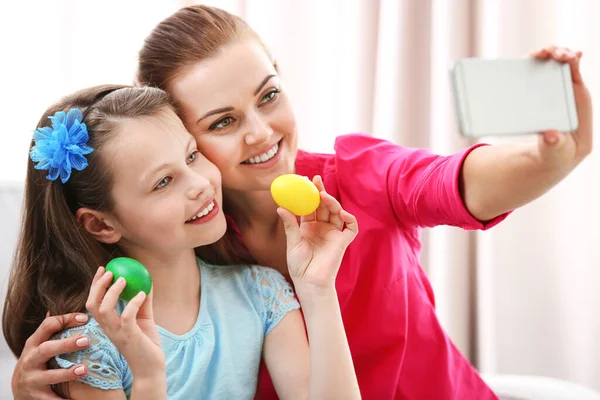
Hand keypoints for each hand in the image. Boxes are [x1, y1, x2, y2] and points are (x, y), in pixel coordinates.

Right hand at [12, 313, 88, 399]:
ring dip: (67, 373)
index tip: (85, 318)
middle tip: (85, 340)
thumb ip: (51, 329)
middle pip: (46, 349)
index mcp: (34, 343)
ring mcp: (32, 378)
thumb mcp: (39, 343)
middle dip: (65, 345)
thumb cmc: (37, 360)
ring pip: (49, 375)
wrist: (20, 388)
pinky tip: (76, 399)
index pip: (48, 326)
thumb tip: (64, 309)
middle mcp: (31, 359)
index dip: (66, 320)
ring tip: (84, 370)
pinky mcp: (36, 396)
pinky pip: (51, 399)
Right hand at [86, 267, 164, 379]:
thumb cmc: (147, 344)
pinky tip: (142, 294)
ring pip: (104, 310)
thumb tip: (146, 282)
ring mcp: (116, 333)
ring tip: (124, 279)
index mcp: (108, 323)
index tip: (103, 269)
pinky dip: (133, 302)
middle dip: (97, 286)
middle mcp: (108, 328)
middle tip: (109, 271)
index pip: (94, 302)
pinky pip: (127, 316)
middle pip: (92, 304)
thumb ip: (143, 303)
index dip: (95, 285)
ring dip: (112, 292)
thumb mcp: (145, 319)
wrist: (151, 368)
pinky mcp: (128, 337)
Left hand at [277, 175, 357, 292]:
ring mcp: (333, 233)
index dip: (308, 194)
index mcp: (308, 227)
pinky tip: (342, 213)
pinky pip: (350, 228)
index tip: (303, 181)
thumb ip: (290, 225)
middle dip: (320, 192)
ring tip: (323, 196)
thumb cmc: (299, 266)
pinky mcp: (342, 241)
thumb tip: (280, 207)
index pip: (309, 206)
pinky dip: (349, 219)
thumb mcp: (292, 243)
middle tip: (315, 180)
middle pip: (323, 205)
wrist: (309, 283)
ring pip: (336, 212)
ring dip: (332, 202)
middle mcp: (322, 227)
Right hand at [531, 46, 592, 168]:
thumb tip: (550, 134)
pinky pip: (536, 77)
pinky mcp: (541, 96)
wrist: (550, 157)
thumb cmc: (557, 154)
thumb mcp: (556, 152)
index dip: (571, 62)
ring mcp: (554, 92)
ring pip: (551, 67)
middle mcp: (569, 93)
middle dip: (556, 53)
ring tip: (534, 56)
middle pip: (565, 65)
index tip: (562, 57)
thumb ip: (554, 144)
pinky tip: (518, 66)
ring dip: (542, 57)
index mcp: (579, 103)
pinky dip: (529, 68)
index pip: (577, 76)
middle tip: (542, 53)